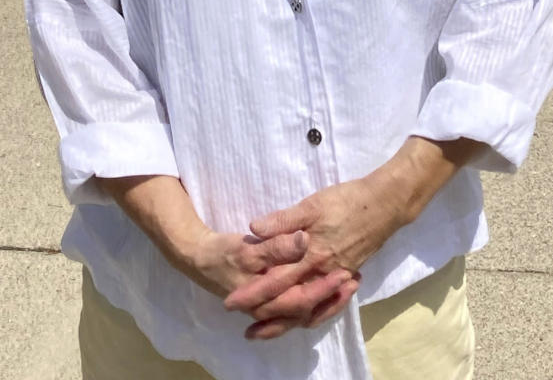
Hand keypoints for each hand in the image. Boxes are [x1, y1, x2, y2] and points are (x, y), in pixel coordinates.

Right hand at [187, 227, 356, 338]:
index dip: (325, 288)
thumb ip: (276, 244)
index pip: (301, 299)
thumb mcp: (247, 248)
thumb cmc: (222, 251)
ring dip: (328, 301)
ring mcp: (271, 305)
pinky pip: (300, 309)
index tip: (345, 274)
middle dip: (332, 298)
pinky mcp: (272, 298)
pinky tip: (335, 288)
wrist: (199, 258)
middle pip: (307, 310)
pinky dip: (319, 301)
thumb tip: (302, 240)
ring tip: (352, 283)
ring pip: (306, 313)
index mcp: (264, 297)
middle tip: (354, 279)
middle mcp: (269, 307)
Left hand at [223, 174, 406, 338]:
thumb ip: (284, 220)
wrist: (385, 204)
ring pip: (309, 308)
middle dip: (267, 316)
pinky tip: (304, 318)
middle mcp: (322, 273)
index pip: (276, 281)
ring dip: (288, 321)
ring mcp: (336, 277)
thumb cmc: (347, 200)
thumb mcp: (313, 204)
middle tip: (246, 330)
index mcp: (310, 255)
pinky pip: (326, 304)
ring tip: (268, 330)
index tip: (232, 302)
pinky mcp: (347, 275)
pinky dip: (313, 315)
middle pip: (290, 303)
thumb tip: (254, 229)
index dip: (253, 292)